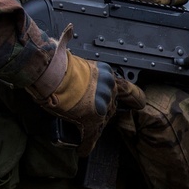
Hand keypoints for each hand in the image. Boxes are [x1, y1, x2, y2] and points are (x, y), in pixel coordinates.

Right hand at [27, 26, 145, 155]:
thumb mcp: (77, 58)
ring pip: (101, 122)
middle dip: (102, 112)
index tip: (139, 104)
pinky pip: (90, 137)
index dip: (133, 99)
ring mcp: (102, 104)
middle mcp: (110, 88)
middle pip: (111, 107)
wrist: (49, 72)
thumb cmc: (56, 64)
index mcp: (108, 74)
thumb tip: (72, 39)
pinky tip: (82, 149)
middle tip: (87, 113)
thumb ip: (84, 63)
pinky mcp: (92, 119)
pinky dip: (85, 145)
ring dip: (93, 127)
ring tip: (82, 128)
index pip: (127, 91)